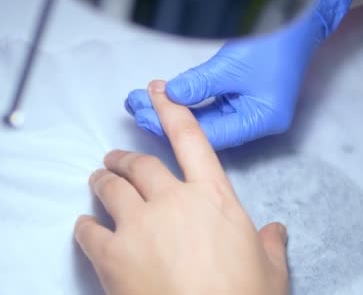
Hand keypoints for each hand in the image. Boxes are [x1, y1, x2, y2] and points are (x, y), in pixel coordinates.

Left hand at [75, 80, 288, 294]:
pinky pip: (89, 230)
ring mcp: (139, 225)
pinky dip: (85, 225)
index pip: (190, 140)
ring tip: (98, 179)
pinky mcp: (112, 255)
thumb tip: (277, 231)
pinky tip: (85, 226)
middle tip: (116, 159)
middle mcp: (173, 201)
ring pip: (112, 188)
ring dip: (103, 180)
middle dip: (125, 158)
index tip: (158, 92)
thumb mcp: (270, 270)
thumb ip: (271, 243)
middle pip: (141, 164)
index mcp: (213, 197)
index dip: (172, 111)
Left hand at [124, 0, 354, 149]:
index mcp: (260, 120)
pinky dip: (189, 100)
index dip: (174, 126)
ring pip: (205, 117)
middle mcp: (255, 122)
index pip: (210, 134)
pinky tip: (166, 95)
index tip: (145, 114)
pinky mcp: (243, 98)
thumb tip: (170, 95)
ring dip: (175, 108)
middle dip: (169, 117)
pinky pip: (210, 105)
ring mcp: (249, 110)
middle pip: (205, 128)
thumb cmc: (275, 41)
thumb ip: (201, 82)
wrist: (300, 21)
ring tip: (142, 99)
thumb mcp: (233, 64)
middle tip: (137, 105)